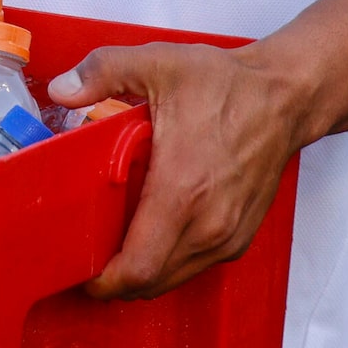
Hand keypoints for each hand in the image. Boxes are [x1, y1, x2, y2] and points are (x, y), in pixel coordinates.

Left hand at [47, 42, 307, 297]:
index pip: (137, 267)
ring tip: (113, 250)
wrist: (285, 98)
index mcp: (182, 191)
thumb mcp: (157, 64)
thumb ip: (102, 72)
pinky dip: (168, 263)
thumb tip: (62, 88)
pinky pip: (195, 266)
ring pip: (173, 279)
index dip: (103, 280)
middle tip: (86, 259)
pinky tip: (149, 237)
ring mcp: (227, 235)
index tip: (78, 271)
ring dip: (141, 274)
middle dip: (114, 281)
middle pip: (150, 283)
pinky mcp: (239, 236)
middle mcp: (208, 224)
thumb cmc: (229, 86)